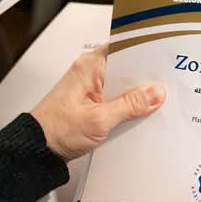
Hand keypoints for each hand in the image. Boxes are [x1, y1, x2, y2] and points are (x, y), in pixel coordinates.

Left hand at [29, 47, 164, 160]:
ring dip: (137, 96)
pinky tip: (138, 116)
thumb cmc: (55, 132)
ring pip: (123, 86)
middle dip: (145, 79)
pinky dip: (128, 107)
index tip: (164, 63)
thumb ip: (129, 105)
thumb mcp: (98, 120)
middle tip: (164, 88)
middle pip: (127, 69)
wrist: (36, 152)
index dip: (146, 55)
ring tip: (154, 104)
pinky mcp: (93, 104)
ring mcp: (91, 89)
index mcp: (89, 66)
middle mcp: (90, 73)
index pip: (125, 49)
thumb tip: (155, 93)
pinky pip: (117, 99)